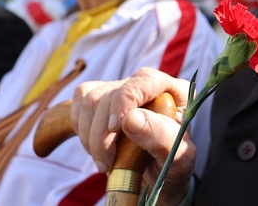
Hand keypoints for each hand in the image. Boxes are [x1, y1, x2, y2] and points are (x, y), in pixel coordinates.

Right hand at [71, 67, 195, 204]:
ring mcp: (123, 91)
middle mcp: (148, 86)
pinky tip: (94, 147)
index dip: (124, 101)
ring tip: (104, 161)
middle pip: (111, 94)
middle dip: (102, 134)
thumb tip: (129, 119)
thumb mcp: (178, 159)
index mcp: (175, 92)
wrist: (158, 179)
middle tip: (106, 164)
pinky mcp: (102, 100)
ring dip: (90, 136)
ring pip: (90, 99)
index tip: (115, 129)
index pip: (145, 80)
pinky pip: (79, 104)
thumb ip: (160, 137)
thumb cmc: (173, 167)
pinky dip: (81, 129)